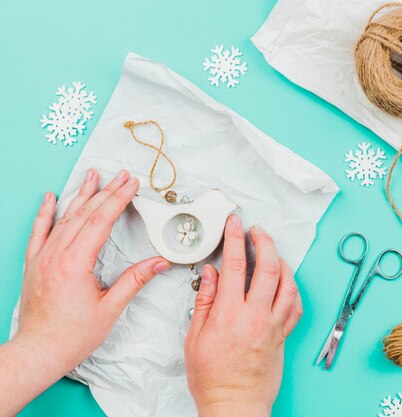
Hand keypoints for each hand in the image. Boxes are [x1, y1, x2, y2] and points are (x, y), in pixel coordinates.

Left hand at [0, 169, 170, 415]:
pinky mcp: (34, 264)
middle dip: (106, 191)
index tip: (131, 184)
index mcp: (75, 264)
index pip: (100, 221)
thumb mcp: (110, 309)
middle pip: (84, 214)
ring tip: (93, 175)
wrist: (38, 352)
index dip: (118, 200)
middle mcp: (56, 256)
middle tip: (121, 175)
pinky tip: (51, 197)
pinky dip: (45, 213)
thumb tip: (159, 262)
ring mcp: (42, 258)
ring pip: (64, 218)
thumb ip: (134, 281)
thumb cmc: (72, 336)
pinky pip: (38, 232)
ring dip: (81, 195)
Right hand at [184, 215, 302, 416]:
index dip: (236, 238)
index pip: (237, 266)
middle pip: (269, 268)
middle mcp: (256, 316)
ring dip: (283, 262)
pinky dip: (294, 290)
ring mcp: (273, 326)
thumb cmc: (212, 377)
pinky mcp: (283, 336)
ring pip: (288, 284)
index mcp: (230, 315)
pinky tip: (287, 283)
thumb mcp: (195, 338)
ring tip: (273, 253)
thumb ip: (205, 301)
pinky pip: (296, 307)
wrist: (235, 404)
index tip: (235, 224)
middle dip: (265, 242)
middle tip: (257, 230)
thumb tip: (211, 272)